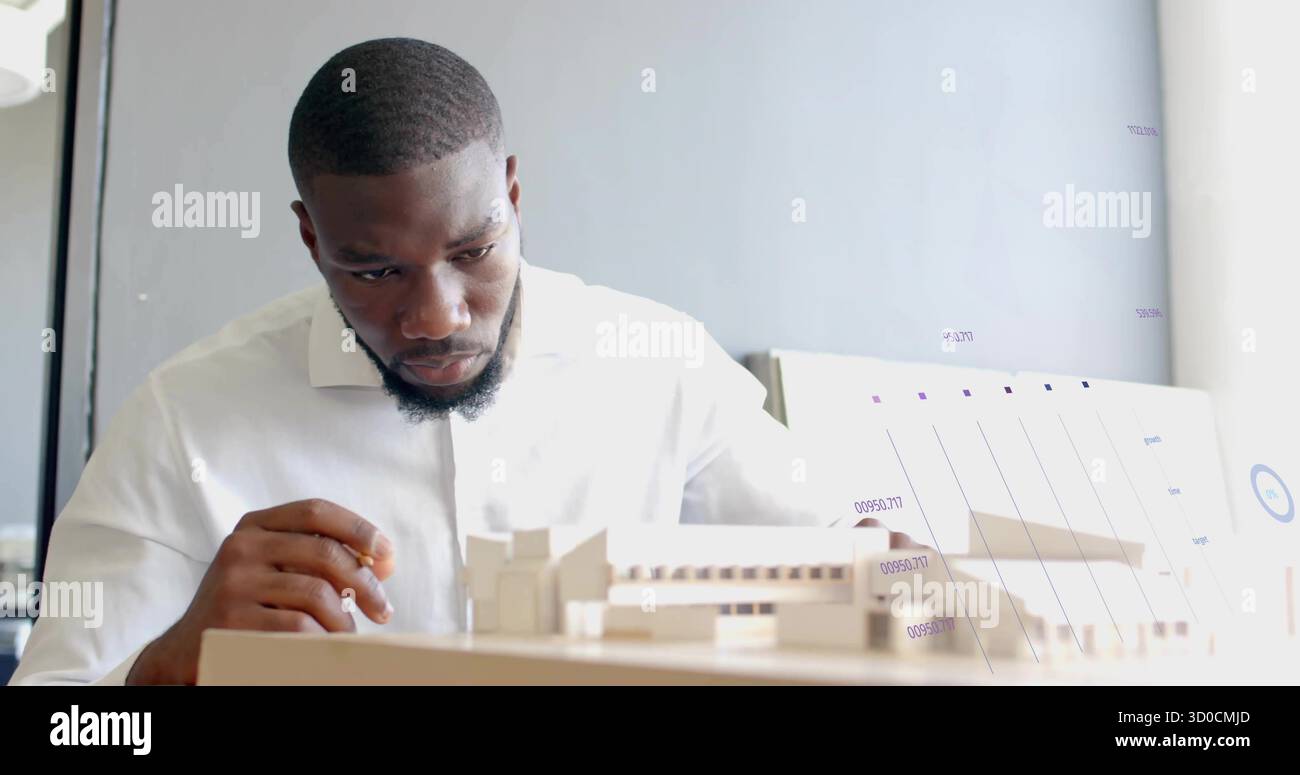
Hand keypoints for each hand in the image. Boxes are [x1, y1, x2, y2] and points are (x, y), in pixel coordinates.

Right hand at [126, 498, 395, 684]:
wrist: (187, 652)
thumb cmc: (247, 607)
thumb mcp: (275, 570)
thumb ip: (319, 559)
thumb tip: (384, 561)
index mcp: (253, 527)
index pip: (316, 511)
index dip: (359, 528)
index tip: (387, 555)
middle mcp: (239, 548)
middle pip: (324, 553)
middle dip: (365, 582)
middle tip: (384, 610)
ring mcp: (232, 584)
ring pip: (317, 595)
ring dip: (345, 620)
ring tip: (348, 635)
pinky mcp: (231, 622)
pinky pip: (299, 628)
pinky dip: (323, 640)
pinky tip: (324, 648)